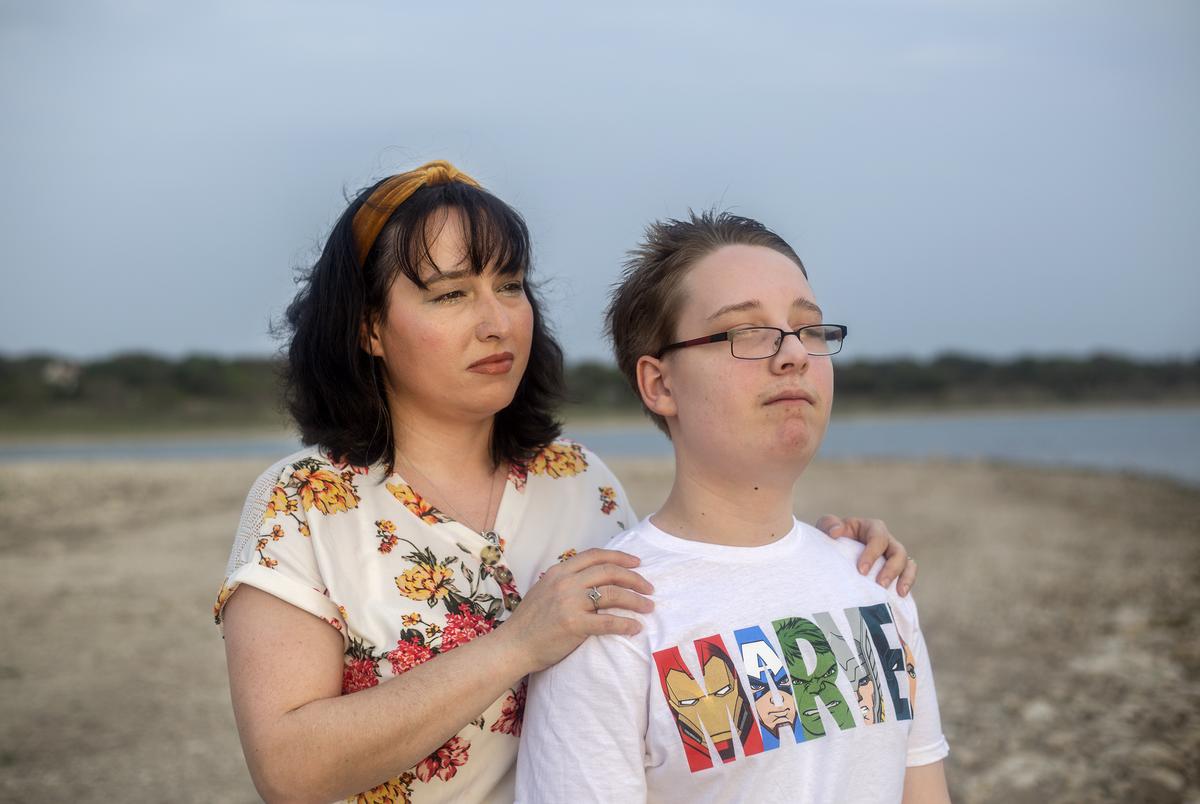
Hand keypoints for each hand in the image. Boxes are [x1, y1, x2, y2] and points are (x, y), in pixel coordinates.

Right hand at [501, 548, 654, 673]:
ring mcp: (569, 603)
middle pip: (610, 572)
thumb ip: (566, 581)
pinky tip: (635, 628)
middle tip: (650, 587)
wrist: (513, 646)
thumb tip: (592, 579)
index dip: (620, 556)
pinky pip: (608, 621)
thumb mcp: (545, 590)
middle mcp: (565, 582)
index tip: (637, 562)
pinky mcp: (574, 625)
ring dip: (636, 600)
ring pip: (613, 594)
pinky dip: (626, 624)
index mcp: (559, 571)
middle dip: (635, 578)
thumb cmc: (530, 622)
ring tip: (648, 607)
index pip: (595, 555)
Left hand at [815, 515, 916, 596]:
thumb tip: (835, 532)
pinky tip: (901, 596)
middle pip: (898, 551)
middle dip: (891, 568)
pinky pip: (908, 574)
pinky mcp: (896, 569)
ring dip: (905, 577)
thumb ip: (829, 524)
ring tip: (899, 592)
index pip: (878, 538)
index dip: (872, 554)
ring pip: (907, 563)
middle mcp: (886, 540)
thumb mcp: (827, 526)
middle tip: (880, 584)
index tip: (861, 570)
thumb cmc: (832, 536)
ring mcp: (893, 555)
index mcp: (871, 528)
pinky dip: (908, 583)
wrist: (834, 550)